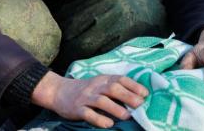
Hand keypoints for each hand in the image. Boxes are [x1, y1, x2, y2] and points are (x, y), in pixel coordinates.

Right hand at [31, 71, 147, 127]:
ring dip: (116, 109)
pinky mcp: (77, 109)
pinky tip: (108, 124)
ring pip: (102, 101)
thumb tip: (137, 99)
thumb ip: (114, 89)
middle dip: (128, 96)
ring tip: (127, 117)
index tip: (145, 94)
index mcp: (103, 79)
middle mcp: (95, 87)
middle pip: (113, 88)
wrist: (58, 91)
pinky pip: (88, 114)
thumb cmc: (85, 90)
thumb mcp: (99, 84)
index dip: (133, 85)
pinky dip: (99, 119)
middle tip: (140, 105)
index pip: (120, 79)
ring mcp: (85, 98)